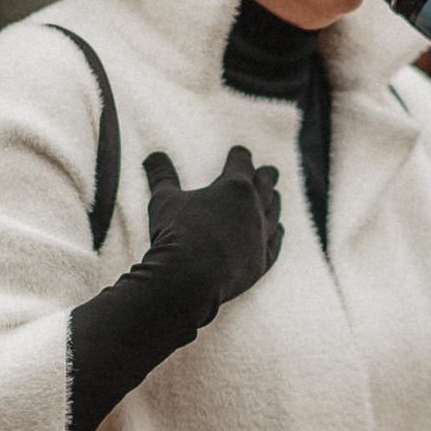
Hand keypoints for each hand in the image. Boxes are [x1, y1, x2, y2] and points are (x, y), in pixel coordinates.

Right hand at [140, 146, 282, 319]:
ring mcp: (261, 235)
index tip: (240, 152)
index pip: (241, 163)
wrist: (190, 278)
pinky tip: (277, 230)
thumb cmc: (176, 234)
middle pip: (265, 185)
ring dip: (274, 202)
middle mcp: (255, 208)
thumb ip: (161, 175)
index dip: (240, 156)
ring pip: (273, 212)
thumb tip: (153, 155)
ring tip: (274, 195)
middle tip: (269, 171)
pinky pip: (274, 242)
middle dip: (266, 176)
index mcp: (234, 187)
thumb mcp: (164, 200)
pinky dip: (276, 233)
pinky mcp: (262, 261)